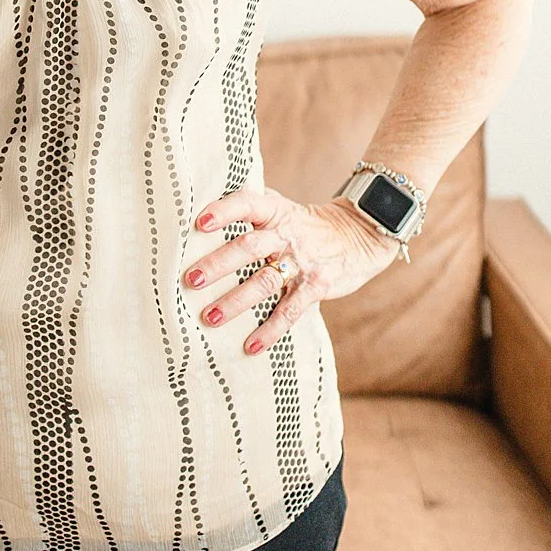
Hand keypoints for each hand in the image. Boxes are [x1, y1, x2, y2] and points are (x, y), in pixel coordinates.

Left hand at [182, 186, 399, 355]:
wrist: (359, 234)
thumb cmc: (306, 223)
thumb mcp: (282, 207)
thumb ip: (251, 206)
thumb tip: (203, 204)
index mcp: (274, 211)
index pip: (246, 204)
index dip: (223, 211)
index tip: (198, 223)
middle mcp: (287, 235)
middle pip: (249, 246)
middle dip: (218, 264)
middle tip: (191, 280)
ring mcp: (302, 262)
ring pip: (265, 282)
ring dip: (236, 302)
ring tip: (210, 317)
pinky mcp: (316, 287)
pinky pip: (290, 311)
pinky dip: (270, 330)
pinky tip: (250, 346)